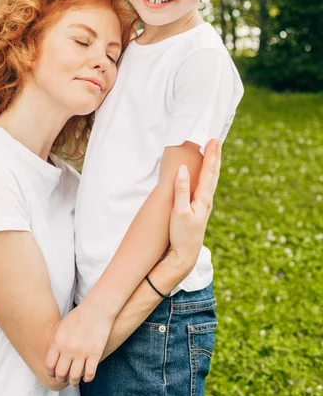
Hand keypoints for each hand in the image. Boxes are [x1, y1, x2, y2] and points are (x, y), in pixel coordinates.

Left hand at [45, 302, 113, 386]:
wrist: (97, 308)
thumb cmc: (79, 315)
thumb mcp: (62, 326)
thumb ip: (56, 342)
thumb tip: (52, 358)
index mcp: (58, 341)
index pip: (49, 366)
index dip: (51, 372)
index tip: (55, 372)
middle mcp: (69, 349)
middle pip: (61, 374)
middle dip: (62, 378)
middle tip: (65, 378)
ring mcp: (82, 353)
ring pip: (74, 377)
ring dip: (74, 382)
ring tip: (75, 381)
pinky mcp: (95, 354)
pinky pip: (89, 374)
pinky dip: (88, 378)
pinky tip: (87, 376)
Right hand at [166, 138, 220, 272]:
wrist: (185, 254)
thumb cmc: (181, 234)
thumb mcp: (179, 212)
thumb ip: (181, 189)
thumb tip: (184, 169)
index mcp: (203, 199)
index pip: (209, 172)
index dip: (211, 155)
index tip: (213, 140)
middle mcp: (207, 200)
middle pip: (214, 173)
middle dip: (215, 156)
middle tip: (217, 140)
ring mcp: (205, 205)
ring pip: (212, 180)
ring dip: (213, 164)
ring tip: (214, 152)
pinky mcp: (200, 209)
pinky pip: (207, 186)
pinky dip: (209, 175)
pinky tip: (207, 175)